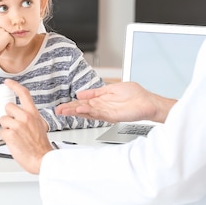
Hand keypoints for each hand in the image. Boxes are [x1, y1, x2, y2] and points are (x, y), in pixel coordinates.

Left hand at [0, 79, 52, 173]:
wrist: (42, 159)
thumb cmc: (40, 145)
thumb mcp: (40, 125)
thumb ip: (30, 117)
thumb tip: (20, 113)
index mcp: (33, 113)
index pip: (23, 94)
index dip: (14, 85)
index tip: (8, 82)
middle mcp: (25, 117)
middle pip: (8, 107)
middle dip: (9, 115)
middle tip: (15, 125)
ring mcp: (17, 125)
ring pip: (3, 119)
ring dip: (6, 127)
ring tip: (16, 135)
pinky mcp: (10, 135)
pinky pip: (1, 131)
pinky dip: (5, 137)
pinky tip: (14, 141)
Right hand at [56, 81, 177, 123]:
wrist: (148, 102)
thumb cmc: (134, 95)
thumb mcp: (110, 89)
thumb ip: (95, 92)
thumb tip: (81, 94)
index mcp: (101, 101)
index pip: (83, 104)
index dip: (71, 105)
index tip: (61, 106)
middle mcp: (102, 108)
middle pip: (82, 109)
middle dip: (70, 110)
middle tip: (57, 111)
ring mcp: (107, 112)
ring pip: (88, 112)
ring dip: (76, 111)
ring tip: (64, 111)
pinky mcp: (113, 116)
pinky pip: (98, 113)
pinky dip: (89, 111)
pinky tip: (80, 109)